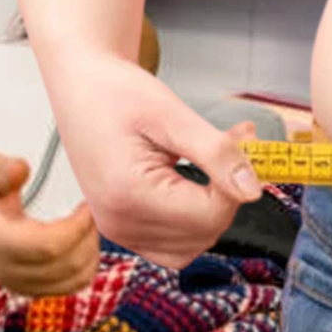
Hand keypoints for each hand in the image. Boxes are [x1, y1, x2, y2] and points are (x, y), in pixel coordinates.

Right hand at [0, 152, 100, 295]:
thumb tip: (18, 170)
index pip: (48, 247)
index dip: (76, 228)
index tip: (87, 206)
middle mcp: (6, 268)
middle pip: (66, 266)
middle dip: (88, 237)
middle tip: (93, 210)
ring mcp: (17, 282)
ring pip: (72, 280)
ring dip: (90, 252)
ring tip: (88, 224)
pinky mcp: (29, 286)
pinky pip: (69, 286)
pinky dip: (84, 266)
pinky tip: (82, 242)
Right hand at [46, 47, 263, 268]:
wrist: (80, 86)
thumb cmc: (115, 92)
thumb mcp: (172, 115)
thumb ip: (216, 154)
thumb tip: (252, 190)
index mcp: (129, 195)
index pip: (210, 216)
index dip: (235, 183)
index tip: (239, 141)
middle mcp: (119, 222)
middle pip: (203, 233)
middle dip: (226, 192)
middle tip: (229, 142)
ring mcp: (118, 229)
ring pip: (191, 245)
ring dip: (211, 209)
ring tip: (210, 163)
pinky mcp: (121, 226)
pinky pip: (171, 243)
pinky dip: (191, 219)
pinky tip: (192, 182)